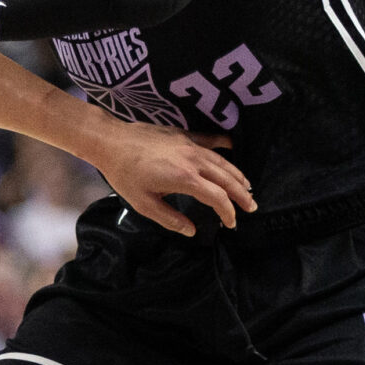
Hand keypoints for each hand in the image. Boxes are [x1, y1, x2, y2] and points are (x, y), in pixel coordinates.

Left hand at [82, 120, 255, 236]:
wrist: (112, 142)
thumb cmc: (125, 174)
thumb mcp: (143, 204)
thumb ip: (170, 218)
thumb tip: (191, 230)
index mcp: (185, 179)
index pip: (218, 198)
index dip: (228, 212)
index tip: (231, 223)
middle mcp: (193, 160)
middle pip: (227, 179)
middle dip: (242, 195)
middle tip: (252, 207)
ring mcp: (191, 145)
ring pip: (223, 161)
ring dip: (237, 175)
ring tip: (247, 186)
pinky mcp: (184, 134)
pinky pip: (212, 139)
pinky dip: (225, 145)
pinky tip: (233, 148)